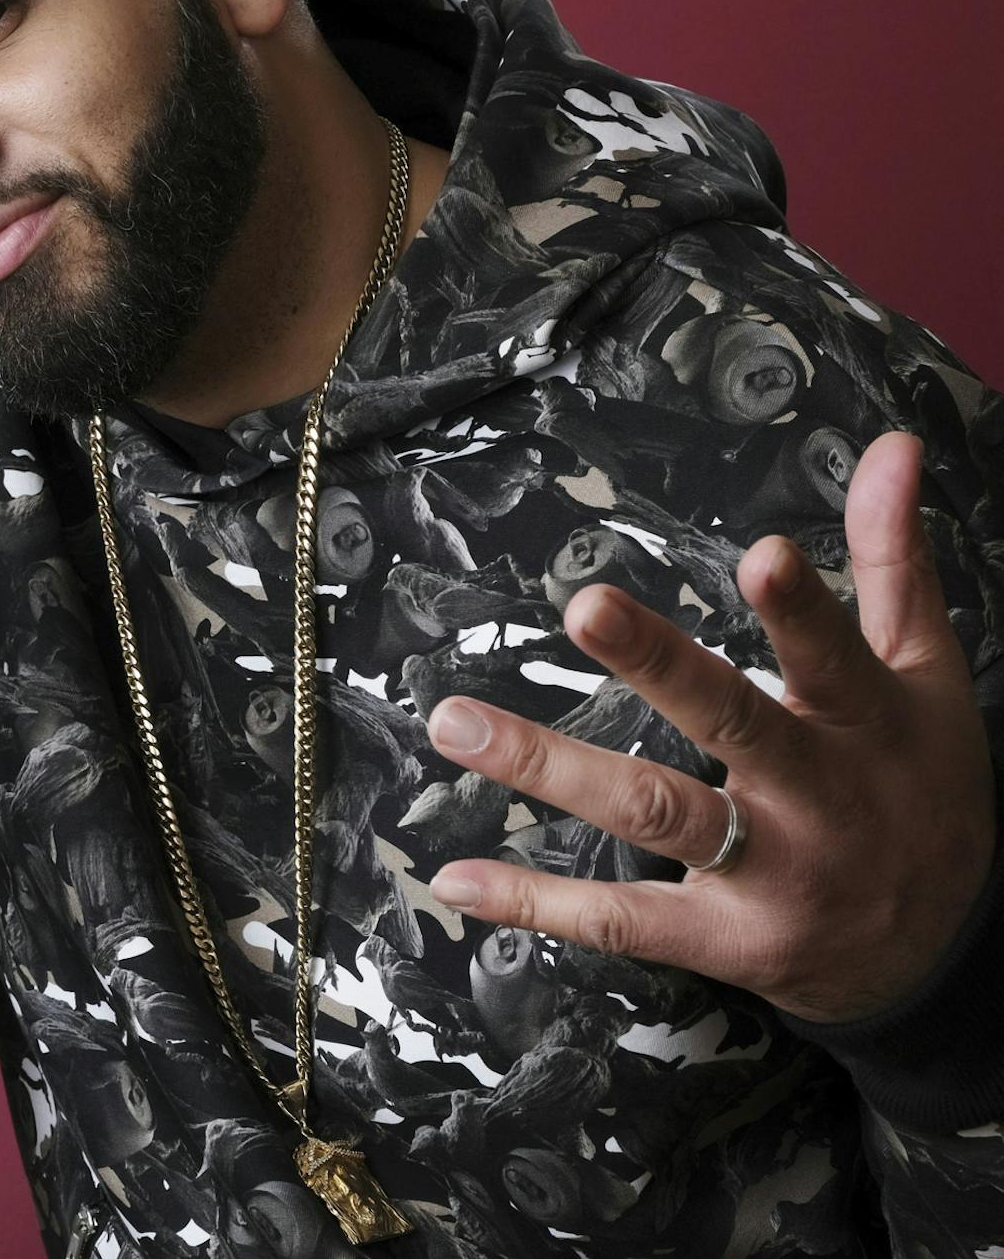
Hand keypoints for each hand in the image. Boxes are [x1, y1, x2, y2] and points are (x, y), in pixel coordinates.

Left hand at [426, 432, 995, 1021]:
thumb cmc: (921, 786)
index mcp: (868, 723)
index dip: (802, 610)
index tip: (763, 554)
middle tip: (583, 605)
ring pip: (654, 812)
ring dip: (549, 766)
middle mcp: (818, 798)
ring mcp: (768, 873)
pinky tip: (457, 880)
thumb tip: (890, 449)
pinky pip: (622, 920)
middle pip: (732, 722)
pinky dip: (537, 903)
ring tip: (456, 722)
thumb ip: (892, 562)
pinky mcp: (726, 940)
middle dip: (659, 665)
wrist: (948, 955)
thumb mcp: (924, 675)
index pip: (835, 657)